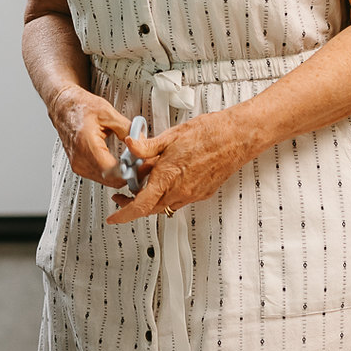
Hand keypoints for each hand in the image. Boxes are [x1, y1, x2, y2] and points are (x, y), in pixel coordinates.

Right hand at [48, 84, 132, 184]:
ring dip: (121, 174)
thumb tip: (141, 142)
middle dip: (129, 174)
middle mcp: (80, 159)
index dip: (131, 172)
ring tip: (132, 161)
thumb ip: (127, 129)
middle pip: (111, 180)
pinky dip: (112, 172)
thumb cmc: (80, 106)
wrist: (63, 106)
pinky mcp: (79, 166)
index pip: (112, 172)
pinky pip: (100, 176)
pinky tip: (120, 163)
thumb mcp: (108, 113)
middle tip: (142, 163)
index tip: (142, 166)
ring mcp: (78, 165)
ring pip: (107, 181)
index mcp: (86, 145)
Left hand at [106, 110, 259, 222]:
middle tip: (124, 193)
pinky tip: (169, 177)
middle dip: (134, 204)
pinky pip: (179, 200)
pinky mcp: (203, 193)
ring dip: (152, 198)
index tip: (113, 217)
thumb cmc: (208, 134)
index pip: (140, 206)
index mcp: (168, 177)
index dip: (123, 214)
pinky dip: (168, 193)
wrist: (236, 137)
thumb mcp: (170, 136)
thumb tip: (130, 147)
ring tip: (147, 179)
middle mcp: (180, 191)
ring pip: (165, 205)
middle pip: (150, 208)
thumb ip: (147, 147)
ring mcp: (193, 194)